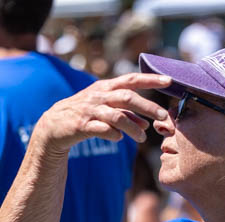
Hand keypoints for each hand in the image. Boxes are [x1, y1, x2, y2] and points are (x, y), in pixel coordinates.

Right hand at [32, 72, 171, 154]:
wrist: (54, 126)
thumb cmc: (85, 116)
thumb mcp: (106, 111)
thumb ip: (127, 116)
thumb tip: (147, 125)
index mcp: (106, 88)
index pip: (131, 79)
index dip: (150, 79)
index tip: (170, 81)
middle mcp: (99, 95)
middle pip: (127, 97)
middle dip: (148, 106)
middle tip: (163, 116)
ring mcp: (89, 110)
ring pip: (116, 116)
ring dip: (133, 127)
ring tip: (142, 139)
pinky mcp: (81, 125)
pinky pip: (101, 129)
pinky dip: (113, 134)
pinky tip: (118, 139)